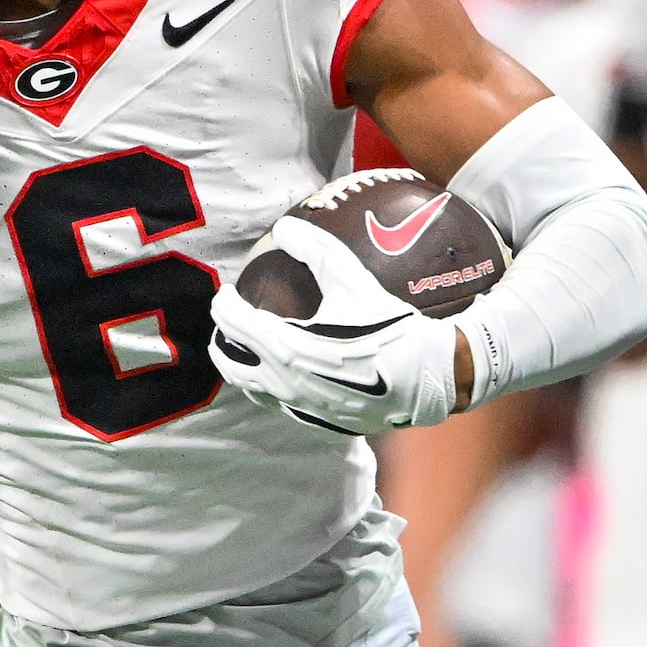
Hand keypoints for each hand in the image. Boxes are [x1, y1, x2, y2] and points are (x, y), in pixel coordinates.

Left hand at [206, 227, 466, 433]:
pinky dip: (272, 386)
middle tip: (227, 324)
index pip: (234, 324)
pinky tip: (284, 374)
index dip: (224, 305)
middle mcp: (283, 382)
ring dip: (243, 367)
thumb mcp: (353, 280)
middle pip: (230, 364)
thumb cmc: (390, 326)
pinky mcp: (316, 420)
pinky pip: (280, 404)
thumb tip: (285, 226)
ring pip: (252, 389)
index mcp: (284, 347)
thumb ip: (316, 249)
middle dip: (221, 342)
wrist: (426, 378)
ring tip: (248, 350)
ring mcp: (298, 406)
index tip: (227, 292)